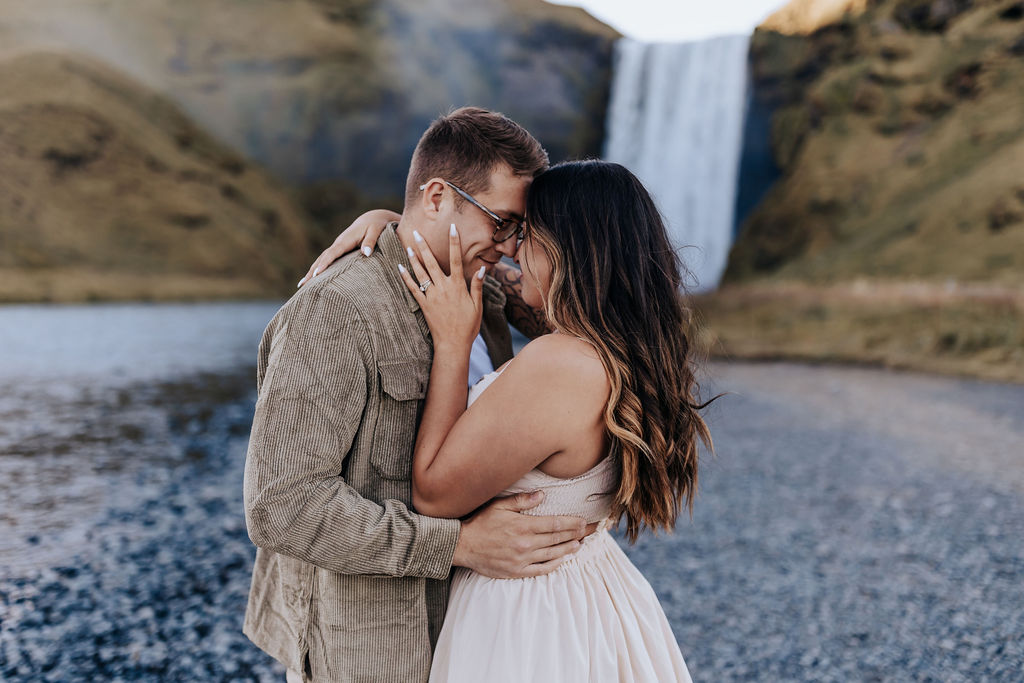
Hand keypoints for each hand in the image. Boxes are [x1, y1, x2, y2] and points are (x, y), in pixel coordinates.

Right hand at [297, 208, 399, 286]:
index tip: (317, 274)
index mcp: (345, 240)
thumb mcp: (376, 231)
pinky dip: (318, 269)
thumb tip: (366, 253)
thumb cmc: (376, 225)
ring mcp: (337, 247)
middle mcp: (338, 243)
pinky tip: (313, 279)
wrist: (372, 219)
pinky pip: (327, 260)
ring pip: (321, 259)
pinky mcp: (339, 251)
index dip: (324, 264)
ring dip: (312, 271)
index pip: (332, 253)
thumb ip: (371, 241)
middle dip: (312, 271)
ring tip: (302, 285)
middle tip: (303, 284)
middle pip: (322, 258)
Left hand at [399, 224, 484, 351]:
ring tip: (408, 246)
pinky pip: (413, 289)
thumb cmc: (468, 326)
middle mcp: (443, 288)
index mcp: (458, 286)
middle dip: (424, 246)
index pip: (457, 259)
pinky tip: (400, 268)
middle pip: (432, 262)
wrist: (453, 345)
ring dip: (414, 259)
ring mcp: (432, 296)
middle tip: (416, 232)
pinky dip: (406, 278)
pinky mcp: (423, 305)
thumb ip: (478, 286)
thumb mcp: (477, 306)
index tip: (452, 228)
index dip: (454, 242)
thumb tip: (483, 269)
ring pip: (421, 273)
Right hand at [452, 491, 589, 577]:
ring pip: (553, 554)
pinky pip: (541, 570)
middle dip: (577, 534)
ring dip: (569, 549)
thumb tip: (542, 495)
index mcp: (523, 526)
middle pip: (558, 539)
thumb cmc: (480, 523)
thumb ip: (521, 501)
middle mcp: (526, 544)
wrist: (462, 546)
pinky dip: (555, 564)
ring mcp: (522, 560)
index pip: (555, 524)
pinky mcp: (517, 571)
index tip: (584, 521)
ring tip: (580, 544)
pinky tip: (563, 559)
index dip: (572, 523)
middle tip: (591, 531)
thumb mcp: (498, 505)